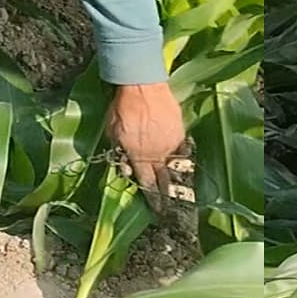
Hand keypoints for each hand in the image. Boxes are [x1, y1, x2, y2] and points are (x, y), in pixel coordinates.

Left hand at [106, 82, 185, 203]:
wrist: (143, 87)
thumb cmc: (122, 109)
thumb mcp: (113, 135)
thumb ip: (120, 155)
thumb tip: (128, 172)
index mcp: (140, 158)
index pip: (148, 184)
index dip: (153, 199)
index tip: (158, 210)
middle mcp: (158, 155)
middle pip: (165, 180)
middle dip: (167, 195)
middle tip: (171, 207)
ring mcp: (172, 143)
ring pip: (176, 165)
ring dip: (176, 177)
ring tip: (181, 188)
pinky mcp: (181, 131)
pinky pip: (183, 149)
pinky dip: (181, 156)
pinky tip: (182, 160)